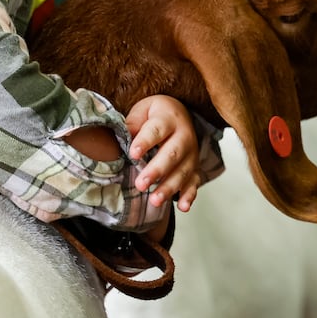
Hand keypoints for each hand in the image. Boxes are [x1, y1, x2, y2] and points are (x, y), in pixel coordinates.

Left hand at [125, 94, 201, 211]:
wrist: (179, 115)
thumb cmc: (155, 115)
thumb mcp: (142, 111)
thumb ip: (133, 123)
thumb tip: (122, 136)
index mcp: (168, 119)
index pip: (157, 130)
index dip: (145, 141)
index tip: (133, 153)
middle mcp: (184, 136)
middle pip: (172, 154)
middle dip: (157, 170)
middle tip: (141, 184)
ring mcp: (191, 154)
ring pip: (183, 171)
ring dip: (169, 187)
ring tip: (154, 200)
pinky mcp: (194, 168)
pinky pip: (195, 182)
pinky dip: (190, 195)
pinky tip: (183, 207)